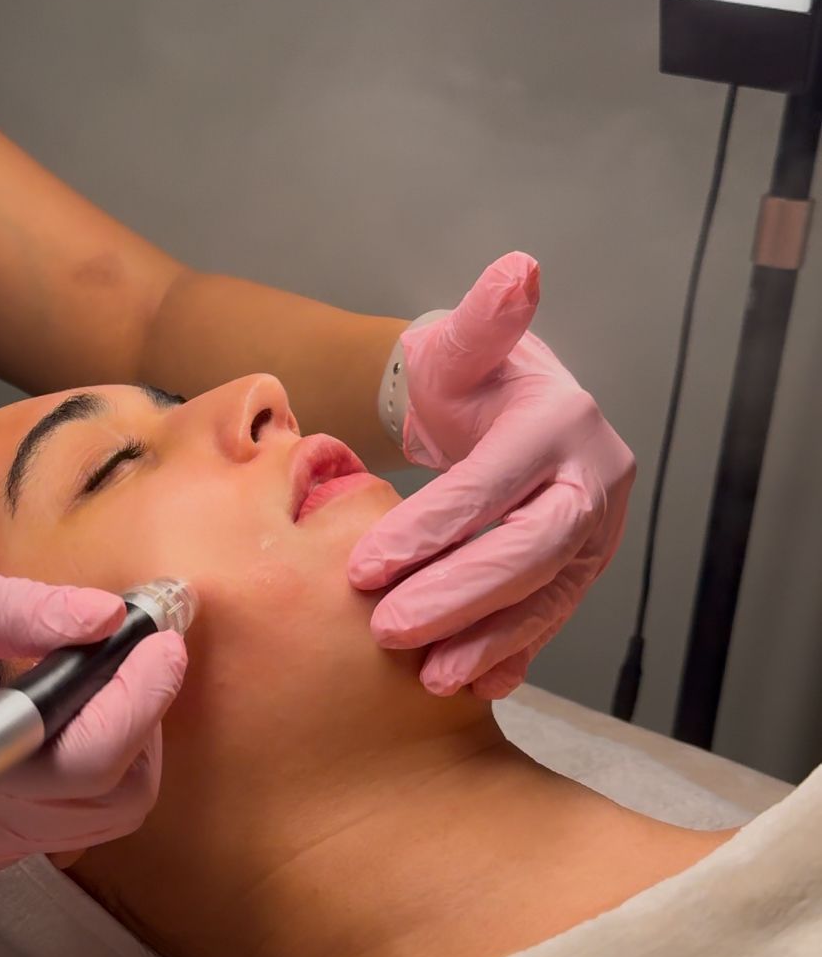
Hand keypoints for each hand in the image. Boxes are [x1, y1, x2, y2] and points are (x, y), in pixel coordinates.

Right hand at [0, 567, 186, 867]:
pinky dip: (98, 767)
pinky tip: (74, 711)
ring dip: (132, 745)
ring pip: (105, 815)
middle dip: (148, 716)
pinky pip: (72, 819)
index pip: (81, 758)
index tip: (160, 635)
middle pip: (114, 795)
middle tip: (146, 648)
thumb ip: (13, 610)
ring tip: (112, 676)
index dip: (139, 699)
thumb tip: (105, 614)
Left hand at [348, 254, 634, 698]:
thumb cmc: (463, 376)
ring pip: (543, 595)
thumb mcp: (459, 344)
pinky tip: (470, 685)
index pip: (492, 486)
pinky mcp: (580, 572)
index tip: (362, 567)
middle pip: (528, 550)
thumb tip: (515, 271)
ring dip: (486, 640)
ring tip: (427, 676)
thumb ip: (480, 320)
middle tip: (386, 630)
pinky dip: (510, 654)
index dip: (429, 530)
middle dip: (457, 596)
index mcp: (562, 422)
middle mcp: (593, 478)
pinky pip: (548, 620)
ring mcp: (594, 531)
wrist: (490, 408)